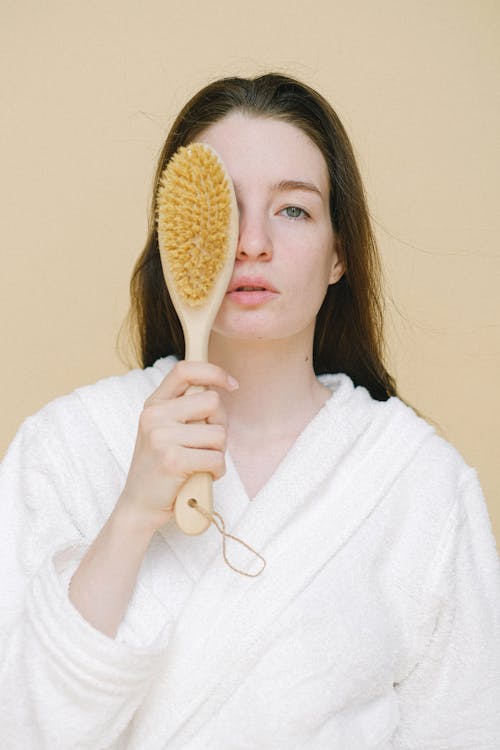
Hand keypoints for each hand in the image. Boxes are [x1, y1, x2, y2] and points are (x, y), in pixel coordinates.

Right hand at [116, 360, 237, 532]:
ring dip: (218, 453)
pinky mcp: (172, 460)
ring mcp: (161, 437)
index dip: (213, 372)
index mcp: (153, 404)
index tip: (231, 384)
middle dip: (220, 425)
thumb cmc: (161, 468)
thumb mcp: (165, 430)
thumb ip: (185, 409)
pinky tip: (200, 476)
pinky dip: (216, 471)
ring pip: (218, 434)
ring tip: (200, 463)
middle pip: (212, 402)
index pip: (185, 370)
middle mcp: (154, 416)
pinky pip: (216, 458)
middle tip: (207, 445)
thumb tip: (219, 390)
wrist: (139, 506)